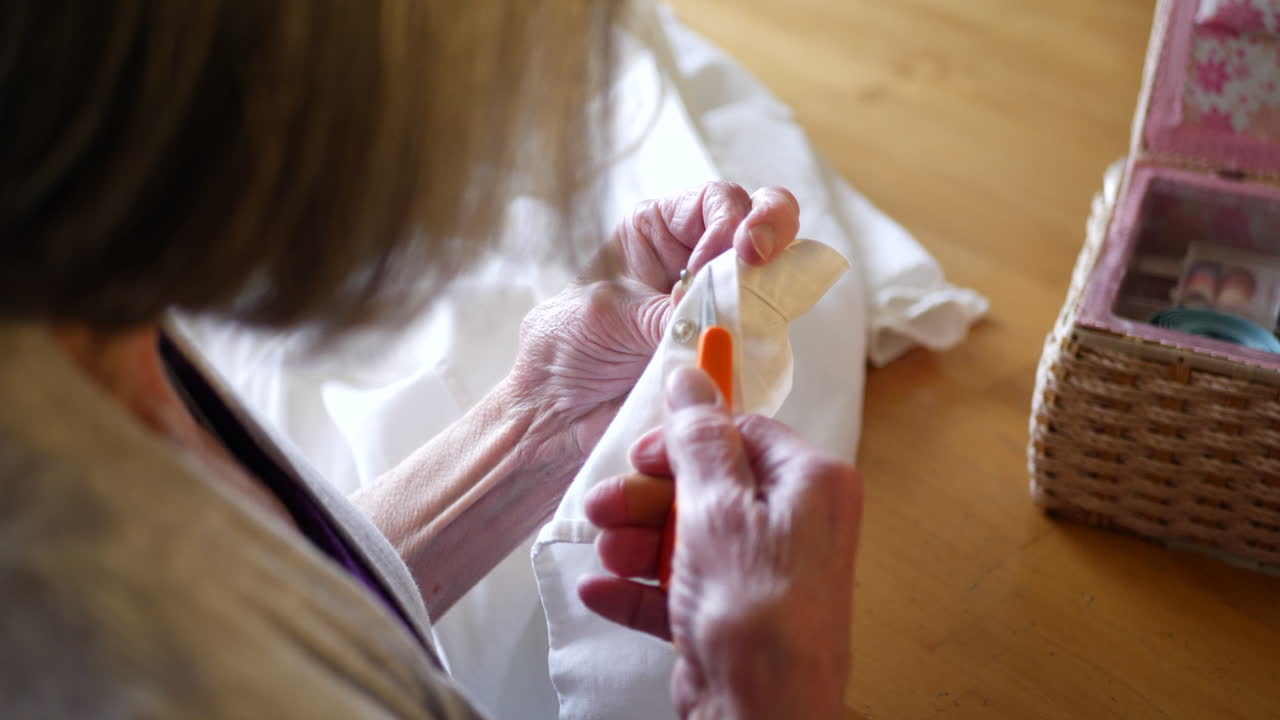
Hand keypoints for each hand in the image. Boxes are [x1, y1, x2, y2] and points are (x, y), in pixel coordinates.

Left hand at [508, 182, 799, 461]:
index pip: (717, 202)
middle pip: (762, 225)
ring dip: (771, 292)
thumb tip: (712, 319)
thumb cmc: (563, 349)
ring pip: (775, 281)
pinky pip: (765, 340)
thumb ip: (658, 312)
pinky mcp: (731, 353)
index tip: (723, 256)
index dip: (733, 219)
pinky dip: (765, 344)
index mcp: (660, 229)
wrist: (556, 415)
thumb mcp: (604, 316)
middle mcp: (698, 260)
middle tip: (759, 258)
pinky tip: (744, 354)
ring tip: (746, 315)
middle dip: (772, 231)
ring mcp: (721, 306)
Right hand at [578, 368, 862, 719]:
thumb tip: (692, 377)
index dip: (688, 438)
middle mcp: (794, 525)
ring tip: (605, 551)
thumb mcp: (718, 508)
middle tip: (605, 504)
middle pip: (707, 486)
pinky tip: (601, 589)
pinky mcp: (730, 615)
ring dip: (636, 542)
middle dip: (648, 498)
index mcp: (810, 486)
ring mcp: (761, 574)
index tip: (644, 451)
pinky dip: (638, 587)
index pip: (744, 434)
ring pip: (687, 537)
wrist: (761, 717)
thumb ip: (700, 440)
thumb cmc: (757, 614)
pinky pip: (678, 587)